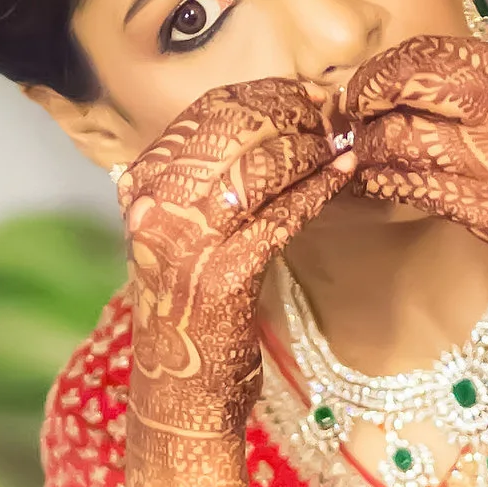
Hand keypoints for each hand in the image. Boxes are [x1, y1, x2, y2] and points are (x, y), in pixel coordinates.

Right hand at [118, 78, 352, 486]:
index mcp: (142, 189)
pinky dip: (317, 189)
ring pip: (260, 166)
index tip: (303, 92)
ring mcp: (186, 241)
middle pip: (234, 130)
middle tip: (333, 108)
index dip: (262, 96)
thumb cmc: (191, 312)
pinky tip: (345, 174)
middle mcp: (156, 208)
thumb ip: (202, 183)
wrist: (181, 394)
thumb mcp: (181, 236)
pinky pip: (281, 214)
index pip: (205, 115)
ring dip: (310, 146)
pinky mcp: (224, 274)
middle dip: (291, 113)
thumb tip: (260, 121)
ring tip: (343, 136)